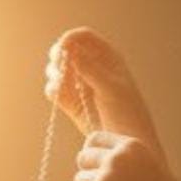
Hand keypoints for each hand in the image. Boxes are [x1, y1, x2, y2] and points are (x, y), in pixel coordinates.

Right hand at [46, 28, 163, 154]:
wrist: (125, 143)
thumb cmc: (127, 115)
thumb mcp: (112, 90)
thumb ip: (92, 70)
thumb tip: (71, 51)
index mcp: (107, 58)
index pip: (84, 37)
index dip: (70, 39)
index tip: (62, 49)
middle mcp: (92, 68)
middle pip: (67, 50)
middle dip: (58, 56)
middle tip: (58, 66)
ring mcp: (81, 85)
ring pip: (59, 69)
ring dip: (54, 73)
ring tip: (60, 84)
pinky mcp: (72, 103)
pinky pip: (56, 90)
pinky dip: (53, 89)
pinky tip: (57, 94)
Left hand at [72, 128, 180, 180]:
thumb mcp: (147, 165)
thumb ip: (123, 158)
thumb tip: (93, 156)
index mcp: (129, 146)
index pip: (94, 139)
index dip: (92, 152)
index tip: (96, 164)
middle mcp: (115, 159)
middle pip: (83, 158)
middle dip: (88, 171)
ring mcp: (105, 179)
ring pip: (80, 179)